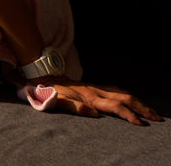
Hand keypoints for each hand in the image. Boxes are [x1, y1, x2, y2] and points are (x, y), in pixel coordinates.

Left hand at [32, 77, 162, 125]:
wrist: (43, 74)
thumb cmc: (49, 90)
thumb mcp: (57, 100)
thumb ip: (74, 107)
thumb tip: (94, 114)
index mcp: (89, 97)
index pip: (114, 107)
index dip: (128, 115)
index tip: (140, 124)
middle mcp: (95, 91)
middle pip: (124, 99)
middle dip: (141, 108)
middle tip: (156, 117)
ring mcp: (95, 88)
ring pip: (122, 93)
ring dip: (137, 102)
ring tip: (150, 111)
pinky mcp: (93, 86)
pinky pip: (115, 90)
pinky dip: (127, 95)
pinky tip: (132, 99)